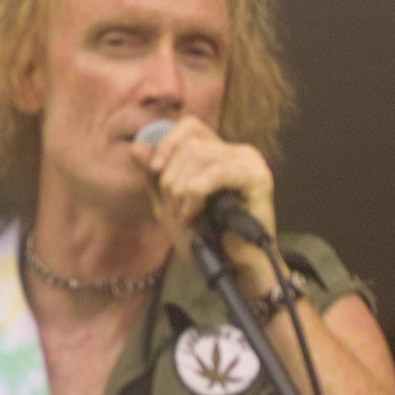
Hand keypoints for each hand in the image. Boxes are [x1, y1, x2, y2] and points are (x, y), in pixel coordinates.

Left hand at [129, 117, 278, 293]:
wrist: (232, 268)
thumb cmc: (206, 238)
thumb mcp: (169, 204)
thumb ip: (153, 176)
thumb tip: (136, 145)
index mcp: (218, 152)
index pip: (189, 126)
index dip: (168, 143)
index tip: (155, 171)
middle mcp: (237, 151)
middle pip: (191, 143)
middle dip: (172, 176)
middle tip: (175, 208)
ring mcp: (250, 162)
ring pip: (201, 156)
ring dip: (183, 189)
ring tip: (186, 214)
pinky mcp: (258, 177)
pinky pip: (216, 172)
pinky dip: (197, 193)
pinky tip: (196, 212)